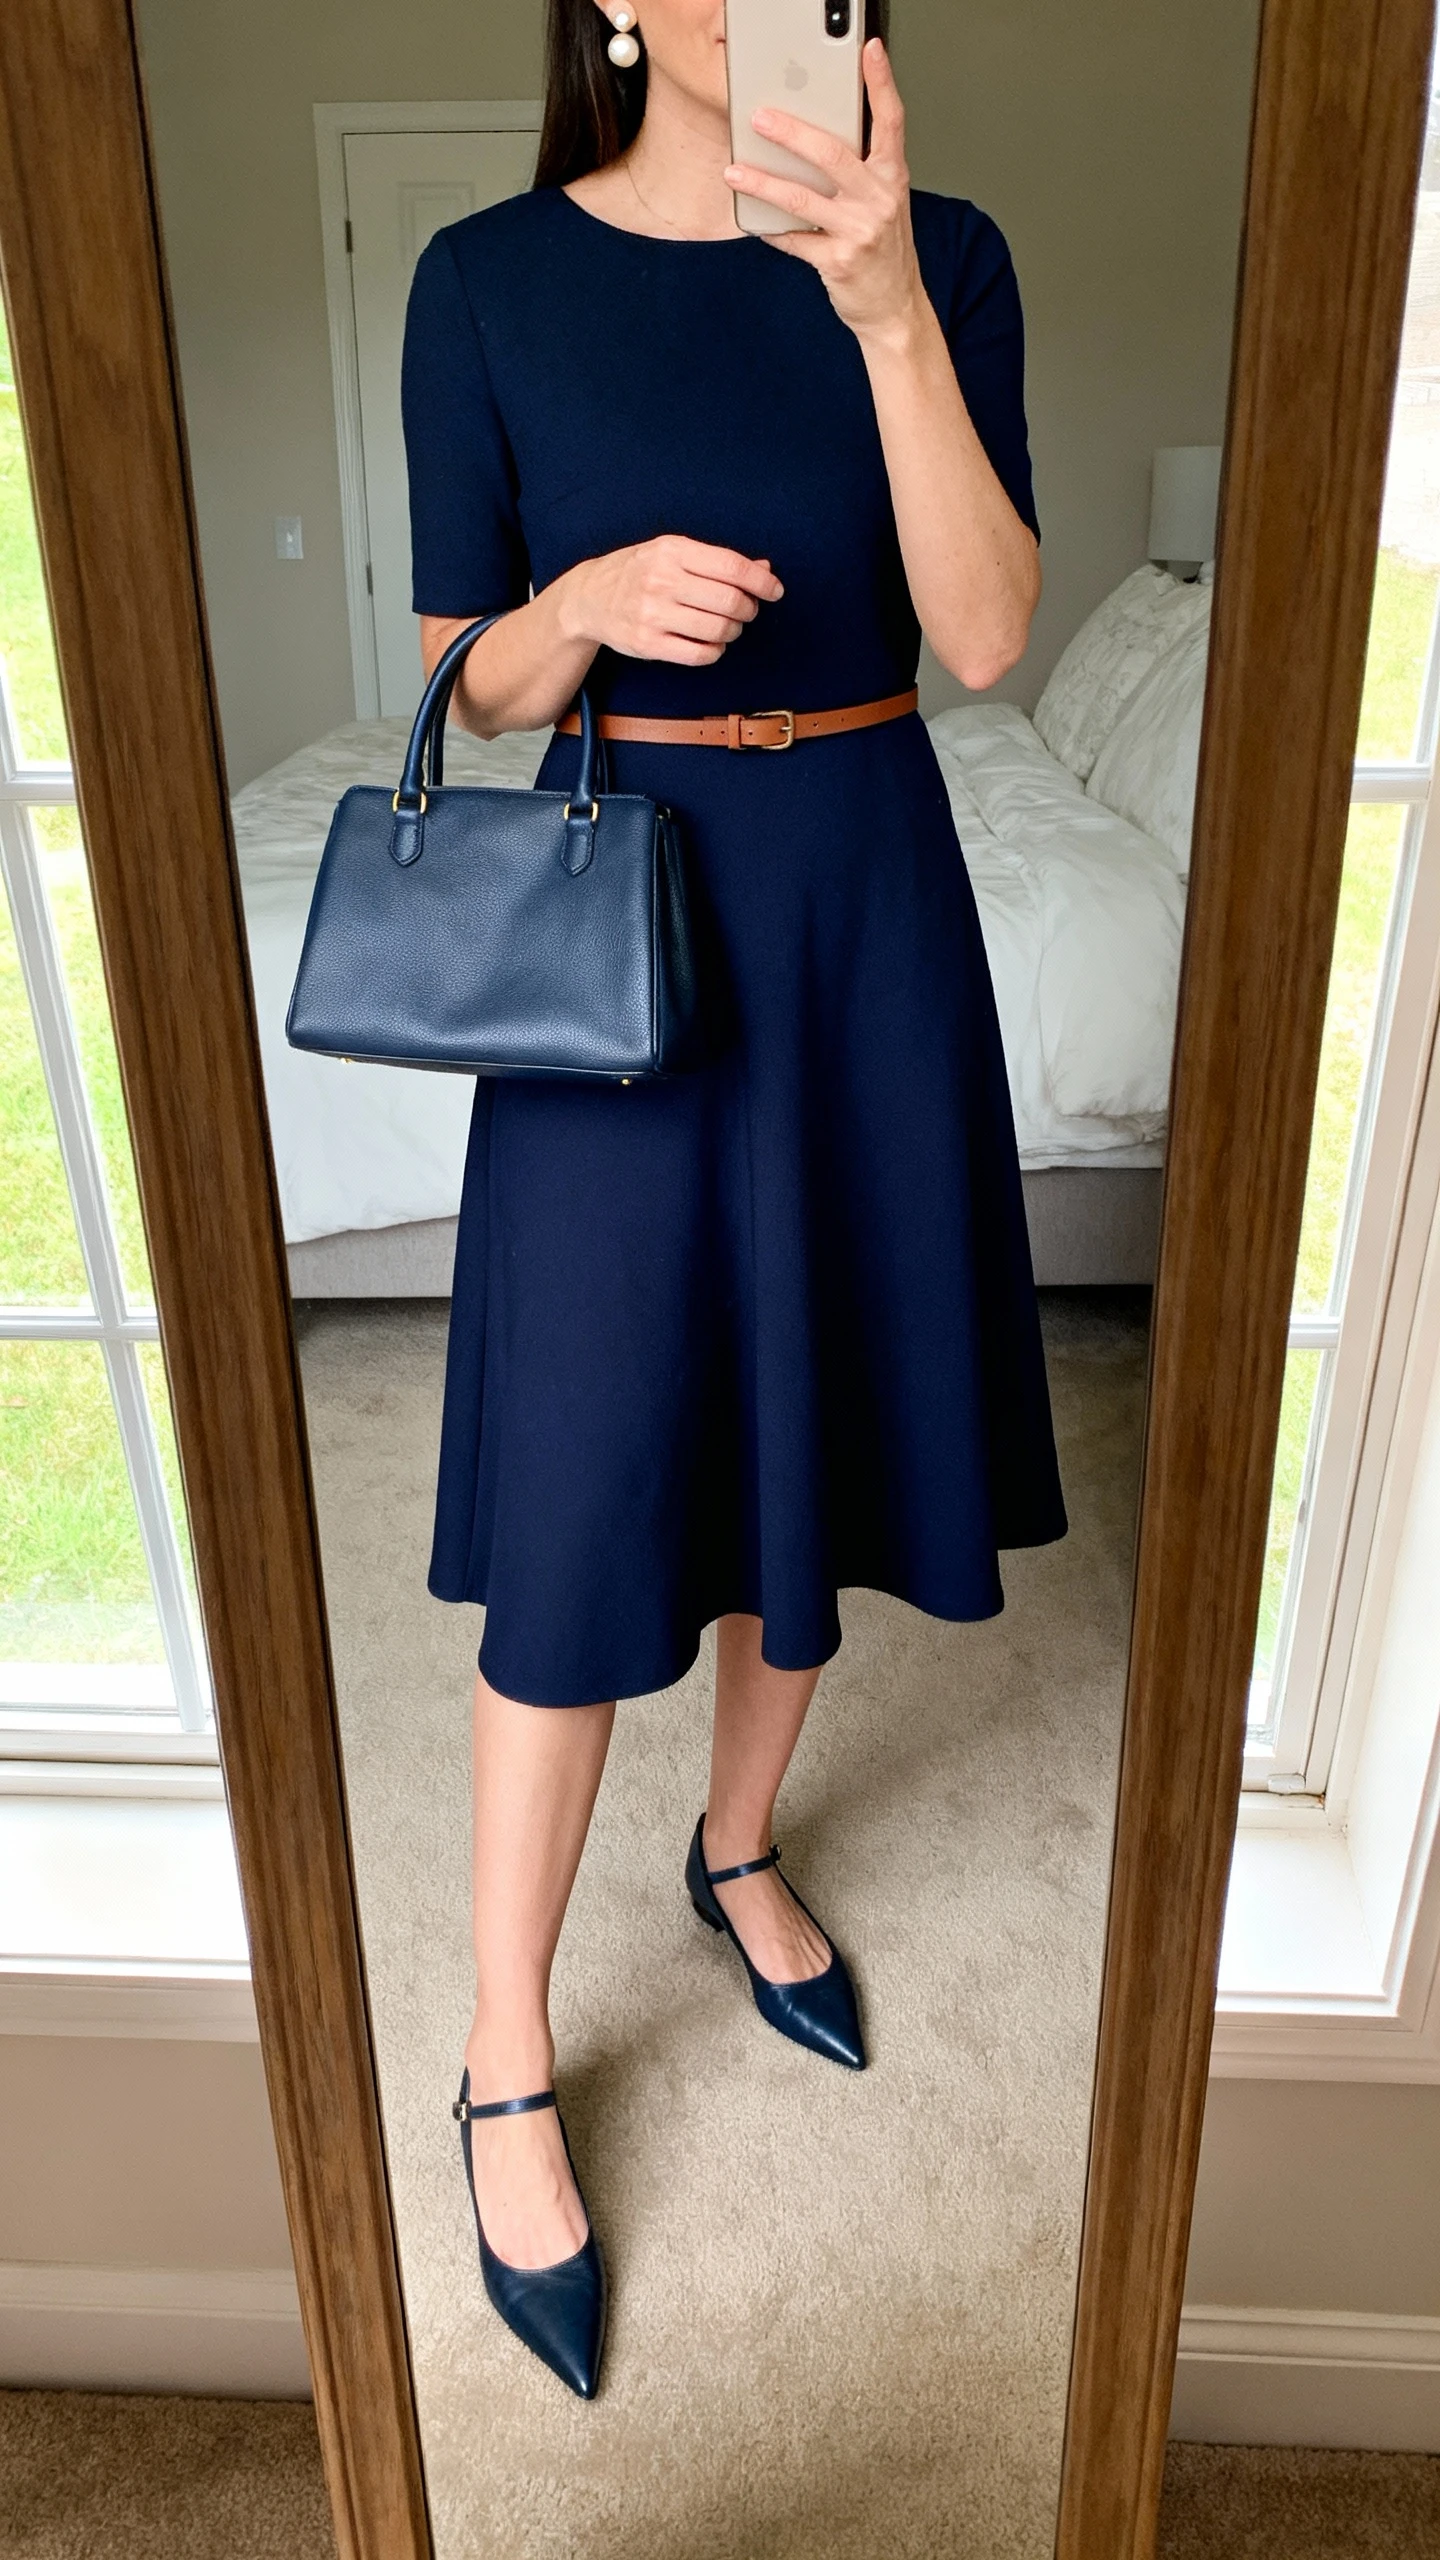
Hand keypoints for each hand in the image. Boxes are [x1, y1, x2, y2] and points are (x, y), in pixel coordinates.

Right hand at [556, 534, 783, 665]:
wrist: (590, 597)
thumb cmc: (639, 571)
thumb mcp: (674, 552)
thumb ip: (718, 561)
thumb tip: (764, 569)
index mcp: (672, 551)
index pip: (731, 566)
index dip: (761, 581)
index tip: (775, 590)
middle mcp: (662, 580)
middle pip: (729, 601)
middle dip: (748, 609)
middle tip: (746, 610)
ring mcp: (653, 614)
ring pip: (718, 630)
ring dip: (733, 631)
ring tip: (727, 626)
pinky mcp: (648, 644)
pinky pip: (700, 655)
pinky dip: (716, 651)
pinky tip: (711, 642)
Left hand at [724, 40, 924, 347]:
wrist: (895, 307)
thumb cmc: (884, 249)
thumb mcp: (884, 201)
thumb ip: (861, 169)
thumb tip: (812, 140)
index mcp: (893, 177)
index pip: (891, 121)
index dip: (881, 83)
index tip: (868, 51)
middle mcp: (879, 200)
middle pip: (832, 155)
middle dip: (791, 133)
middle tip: (760, 118)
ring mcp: (859, 232)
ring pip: (802, 199)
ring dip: (762, 183)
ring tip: (734, 171)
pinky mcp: (838, 262)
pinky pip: (794, 240)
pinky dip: (770, 230)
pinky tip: (753, 221)